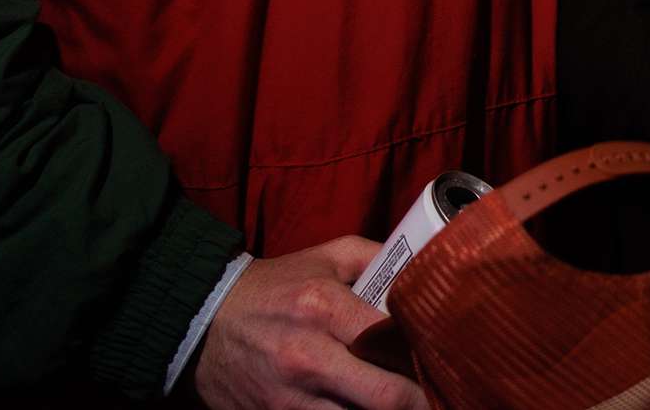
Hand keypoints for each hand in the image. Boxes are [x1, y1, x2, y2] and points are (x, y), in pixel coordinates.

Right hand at [193, 237, 425, 409]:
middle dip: (416, 402)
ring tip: (401, 402)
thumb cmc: (277, 285)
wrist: (206, 321)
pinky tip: (361, 409)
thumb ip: (378, 256)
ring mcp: (289, 397)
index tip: (443, 360)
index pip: (389, 340)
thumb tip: (424, 265)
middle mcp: (308, 355)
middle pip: (382, 397)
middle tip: (435, 398)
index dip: (422, 355)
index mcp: (323, 306)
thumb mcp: (327, 255)